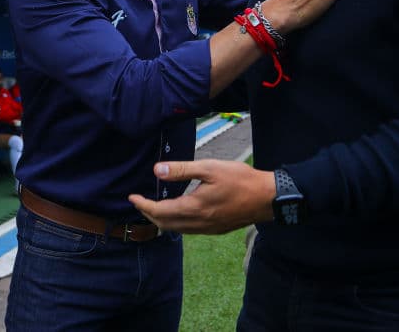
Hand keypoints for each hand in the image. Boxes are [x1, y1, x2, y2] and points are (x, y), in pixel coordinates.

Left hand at [128, 160, 274, 234]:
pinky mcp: (216, 230)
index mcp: (193, 208)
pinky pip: (189, 231)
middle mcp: (198, 223)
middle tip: (141, 202)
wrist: (267, 198)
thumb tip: (157, 170)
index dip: (143, 205)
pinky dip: (177, 223)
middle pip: (165, 224)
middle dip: (149, 214)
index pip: (159, 211)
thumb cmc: (240, 179)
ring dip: (162, 220)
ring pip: (177, 230)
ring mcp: (207, 229)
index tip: (132, 197)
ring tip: (155, 208)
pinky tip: (180, 213)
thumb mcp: (210, 168)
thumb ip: (182, 170)